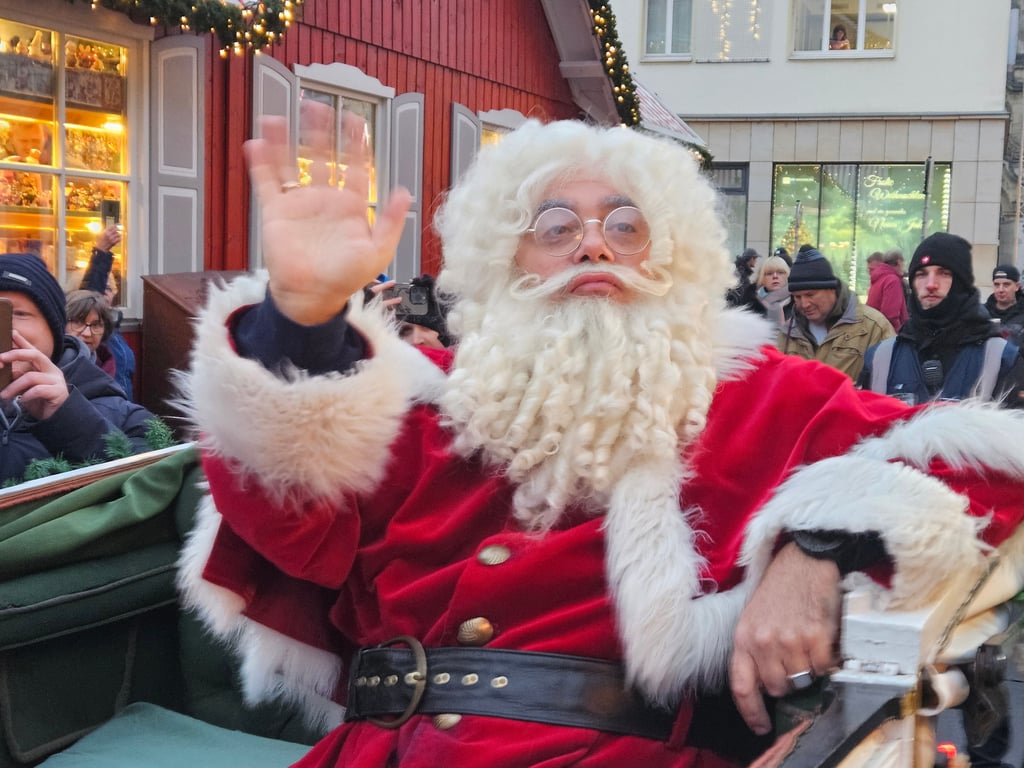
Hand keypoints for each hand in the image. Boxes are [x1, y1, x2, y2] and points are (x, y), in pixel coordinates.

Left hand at [0, 329, 69, 419]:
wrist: (58, 418)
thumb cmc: (40, 401)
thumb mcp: (26, 388)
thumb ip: (19, 377)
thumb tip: (7, 368)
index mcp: (45, 367)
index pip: (33, 351)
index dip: (22, 341)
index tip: (11, 333)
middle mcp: (52, 370)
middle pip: (35, 355)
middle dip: (16, 354)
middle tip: (0, 359)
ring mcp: (57, 381)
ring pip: (31, 377)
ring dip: (14, 386)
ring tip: (3, 395)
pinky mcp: (58, 392)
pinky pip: (38, 390)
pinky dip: (26, 395)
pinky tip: (22, 401)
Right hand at [95, 225, 120, 251]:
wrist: (100, 248)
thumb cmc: (100, 241)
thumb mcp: (101, 234)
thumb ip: (106, 231)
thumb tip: (111, 227)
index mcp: (105, 232)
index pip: (112, 226)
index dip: (115, 225)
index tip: (118, 224)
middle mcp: (108, 234)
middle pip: (116, 230)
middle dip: (118, 230)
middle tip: (118, 230)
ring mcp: (111, 238)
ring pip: (118, 234)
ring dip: (119, 235)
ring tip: (117, 236)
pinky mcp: (113, 242)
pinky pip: (119, 239)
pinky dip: (119, 239)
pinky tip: (118, 239)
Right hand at [245, 102, 411, 325]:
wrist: (312, 297)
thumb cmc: (346, 278)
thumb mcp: (377, 252)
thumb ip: (391, 222)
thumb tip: (404, 192)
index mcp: (351, 206)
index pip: (355, 167)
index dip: (356, 144)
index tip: (355, 121)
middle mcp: (325, 199)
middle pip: (323, 157)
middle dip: (321, 133)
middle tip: (318, 107)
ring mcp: (300, 204)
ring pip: (292, 164)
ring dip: (285, 141)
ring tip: (277, 118)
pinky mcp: (276, 212)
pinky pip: (267, 182)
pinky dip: (261, 162)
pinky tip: (257, 142)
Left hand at [730, 542, 841, 734]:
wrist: (804, 558)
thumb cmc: (779, 588)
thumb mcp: (753, 617)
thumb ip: (755, 650)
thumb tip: (766, 687)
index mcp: (743, 637)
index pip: (741, 687)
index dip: (751, 712)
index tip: (761, 726)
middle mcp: (764, 641)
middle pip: (778, 688)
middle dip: (787, 683)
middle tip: (794, 662)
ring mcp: (790, 640)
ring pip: (803, 680)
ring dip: (809, 670)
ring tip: (808, 645)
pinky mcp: (817, 636)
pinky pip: (825, 668)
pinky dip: (828, 661)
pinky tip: (823, 641)